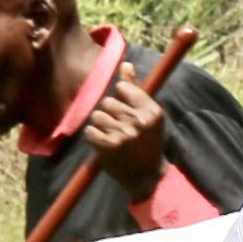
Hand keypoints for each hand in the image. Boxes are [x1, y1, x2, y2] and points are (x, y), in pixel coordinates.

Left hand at [77, 62, 174, 192]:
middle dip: (110, 113)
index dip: (121, 98)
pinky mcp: (109, 146)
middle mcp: (139, 121)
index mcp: (151, 110)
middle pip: (107, 102)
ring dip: (101, 126)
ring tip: (113, 136)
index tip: (127, 112)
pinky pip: (90, 131)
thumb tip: (125, 63)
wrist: (147, 177)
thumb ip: (135, 89)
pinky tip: (105, 145)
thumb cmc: (147, 143)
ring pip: (97, 115)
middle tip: (121, 128)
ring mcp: (123, 134)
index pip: (123, 87)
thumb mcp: (148, 115)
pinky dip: (95, 137)